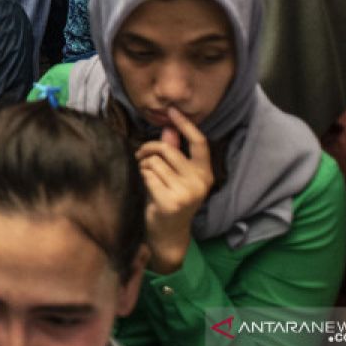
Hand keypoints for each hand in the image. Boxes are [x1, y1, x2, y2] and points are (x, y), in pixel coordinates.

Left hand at [137, 107, 212, 273]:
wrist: (169, 235)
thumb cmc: (171, 200)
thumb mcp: (177, 176)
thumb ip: (175, 153)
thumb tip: (169, 128)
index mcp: (205, 174)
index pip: (199, 142)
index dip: (185, 124)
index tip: (171, 110)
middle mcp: (199, 182)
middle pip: (168, 149)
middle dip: (149, 148)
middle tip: (140, 154)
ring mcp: (186, 193)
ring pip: (155, 162)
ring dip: (144, 164)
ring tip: (145, 174)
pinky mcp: (170, 201)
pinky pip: (148, 175)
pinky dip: (142, 175)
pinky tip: (145, 186)